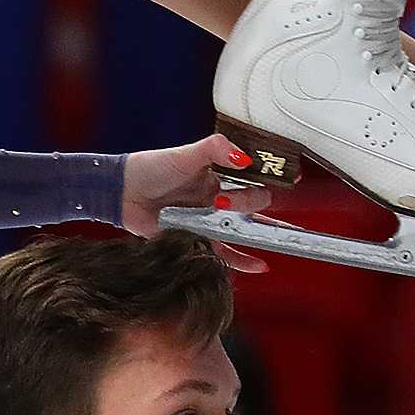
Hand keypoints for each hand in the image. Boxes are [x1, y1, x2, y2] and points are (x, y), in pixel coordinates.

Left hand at [121, 133, 274, 271]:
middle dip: (249, 201)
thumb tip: (244, 158)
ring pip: (245, 228)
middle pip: (253, 202)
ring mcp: (211, 219)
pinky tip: (261, 265)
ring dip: (257, 231)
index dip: (273, 177)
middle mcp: (219, 196)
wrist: (122, 192)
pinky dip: (243, 261)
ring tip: (273, 236)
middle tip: (226, 200)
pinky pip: (226, 253)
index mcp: (220, 173)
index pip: (255, 176)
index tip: (292, 176)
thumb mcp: (186, 153)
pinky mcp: (199, 239)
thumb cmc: (150, 168)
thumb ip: (216, 148)